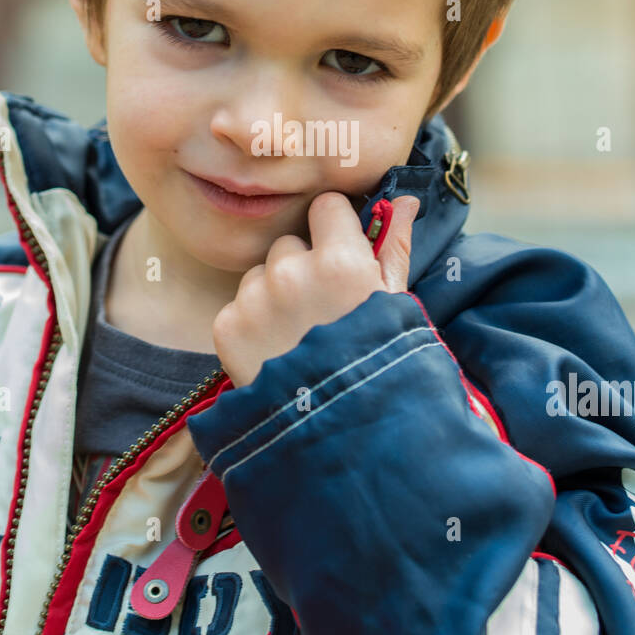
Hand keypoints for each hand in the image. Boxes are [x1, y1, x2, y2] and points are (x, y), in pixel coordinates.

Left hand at [213, 193, 419, 388]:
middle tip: (322, 311)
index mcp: (339, 262)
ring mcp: (254, 301)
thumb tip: (408, 199)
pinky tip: (276, 352)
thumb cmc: (378, 363)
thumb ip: (395, 245)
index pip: (325, 207)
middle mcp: (291, 273)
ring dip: (274, 295)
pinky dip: (252, 324)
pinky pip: (238, 306)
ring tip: (298, 336)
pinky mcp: (227, 327)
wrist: (340, 435)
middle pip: (289, 244)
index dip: (335, 229)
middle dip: (303, 266)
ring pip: (260, 274)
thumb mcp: (395, 306)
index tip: (341, 254)